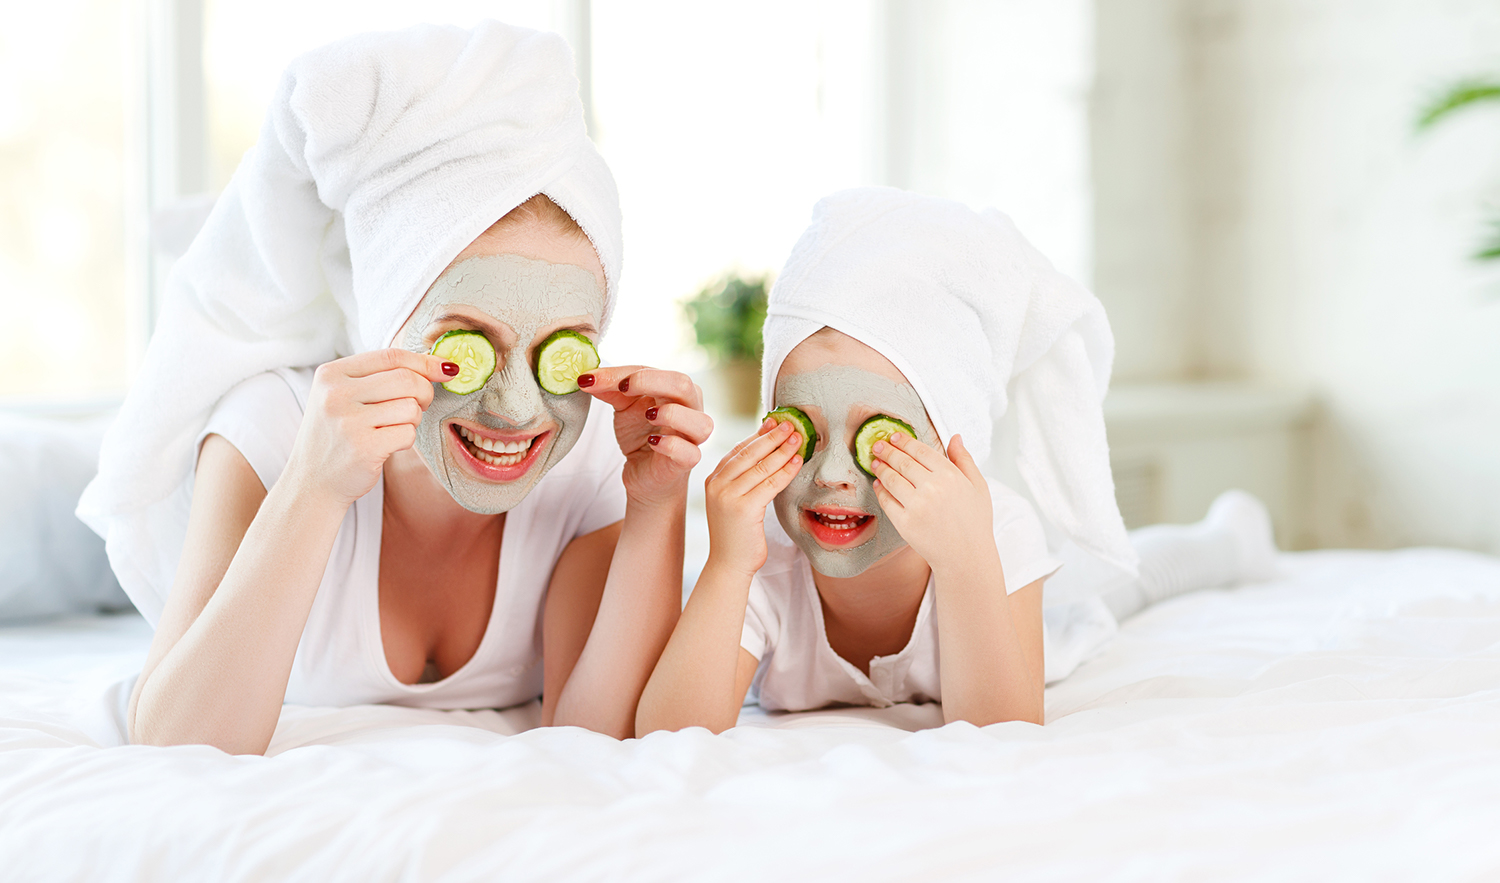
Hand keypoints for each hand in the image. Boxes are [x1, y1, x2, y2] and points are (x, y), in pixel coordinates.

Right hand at [286, 348, 453, 505]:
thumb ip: (381, 376)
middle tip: (420, 405)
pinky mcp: (363, 448)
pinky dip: (406, 440)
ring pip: (411, 408)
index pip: (391, 356)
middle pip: (407, 379)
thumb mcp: (344, 396)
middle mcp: (336, 394)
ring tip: (392, 428)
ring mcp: (348, 421)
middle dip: (425, 392)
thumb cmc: (338, 435)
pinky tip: (387, 445)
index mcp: (331, 373)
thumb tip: (438, 364)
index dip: (425, 362)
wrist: (312, 482)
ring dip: (412, 420)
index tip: (447, 369)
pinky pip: (408, 434)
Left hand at [578, 366, 711, 507]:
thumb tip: (587, 377)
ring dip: (671, 414)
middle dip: (649, 381)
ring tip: (647, 416)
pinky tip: (652, 441)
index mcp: (676, 389)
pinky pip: (689, 452)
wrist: (645, 475)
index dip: (624, 373)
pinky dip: (671, 445)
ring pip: (699, 421)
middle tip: (622, 388)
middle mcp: (690, 409)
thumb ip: (611, 389)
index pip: (653, 371)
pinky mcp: (687, 462)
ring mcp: (692, 437)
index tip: (594, 378)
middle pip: (683, 384)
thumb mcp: (624, 407)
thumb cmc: (641, 435)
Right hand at [704, 418, 803, 575]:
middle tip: (791, 425)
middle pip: (749, 454)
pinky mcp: (743, 508)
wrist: (729, 565)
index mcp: (713, 480)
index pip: (738, 451)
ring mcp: (727, 496)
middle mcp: (716, 485)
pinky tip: (797, 462)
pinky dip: (786, 471)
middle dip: (772, 437)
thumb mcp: (734, 501)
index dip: (758, 435)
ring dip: (782, 450)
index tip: (775, 422)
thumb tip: (768, 453)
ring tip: (798, 439)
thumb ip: (743, 480)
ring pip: (761, 466)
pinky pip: (770, 483)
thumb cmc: (736, 534)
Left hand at [869, 433, 994, 573]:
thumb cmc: (974, 522)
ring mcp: (917, 506)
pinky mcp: (905, 523)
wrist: (966, 557)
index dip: (905, 442)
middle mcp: (933, 488)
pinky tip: (879, 485)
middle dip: (887, 451)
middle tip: (878, 446)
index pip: (921, 451)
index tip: (895, 437)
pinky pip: (887, 501)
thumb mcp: (978, 486)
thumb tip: (954, 437)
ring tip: (876, 463)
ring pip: (891, 479)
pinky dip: (880, 491)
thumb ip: (964, 460)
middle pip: (902, 462)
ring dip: (881, 468)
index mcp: (951, 476)